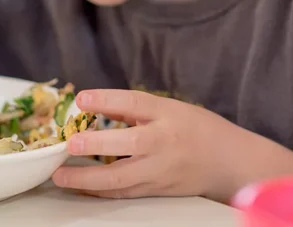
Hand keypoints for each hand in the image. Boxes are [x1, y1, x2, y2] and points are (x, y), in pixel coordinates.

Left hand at [51, 89, 245, 201]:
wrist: (231, 163)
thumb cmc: (199, 130)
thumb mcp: (171, 109)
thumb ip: (136, 109)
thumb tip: (96, 105)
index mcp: (169, 114)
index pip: (135, 103)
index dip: (107, 99)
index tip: (81, 99)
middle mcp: (165, 142)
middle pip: (128, 143)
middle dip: (96, 143)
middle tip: (69, 144)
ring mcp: (162, 170)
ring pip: (122, 178)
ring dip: (88, 178)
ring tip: (60, 175)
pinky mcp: (159, 191)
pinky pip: (125, 192)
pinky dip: (100, 191)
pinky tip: (81, 187)